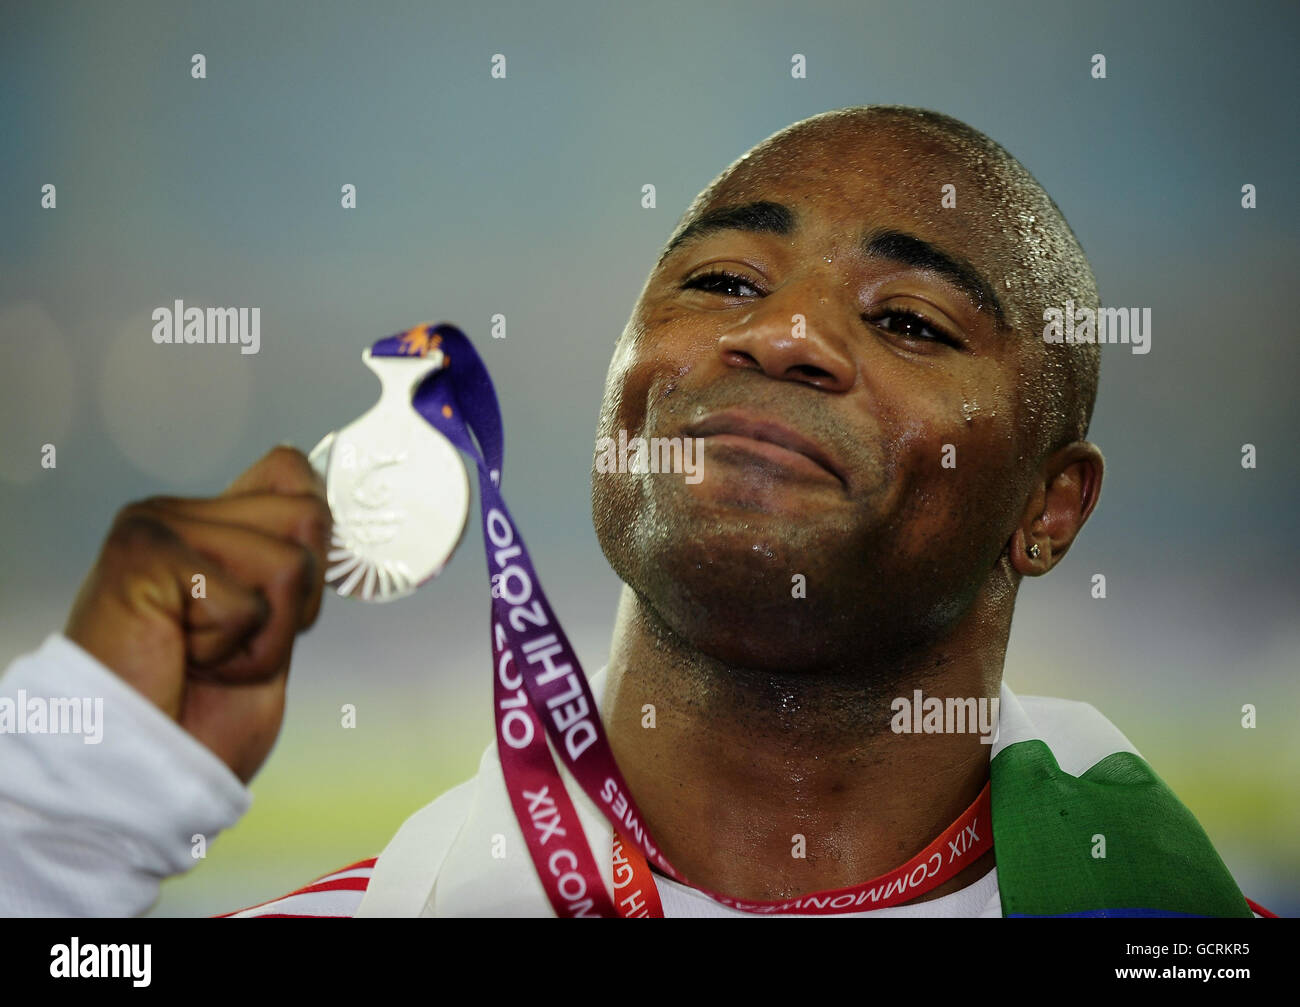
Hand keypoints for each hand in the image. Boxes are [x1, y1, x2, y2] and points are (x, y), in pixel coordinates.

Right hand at [65, 446, 331, 782]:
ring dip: (269, 636)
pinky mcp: (146, 555)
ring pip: (293, 562)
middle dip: (296, 606)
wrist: (138, 777)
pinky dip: (238, 654)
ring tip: (209, 660)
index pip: (295, 474)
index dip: (315, 550)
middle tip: (232, 648)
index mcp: (207, 524)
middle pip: (311, 517)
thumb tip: (327, 508)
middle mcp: (177, 513)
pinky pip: (251, 603)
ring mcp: (158, 527)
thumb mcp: (268, 629)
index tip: (279, 612)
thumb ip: (290, 567)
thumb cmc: (195, 717)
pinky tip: (187, 665)